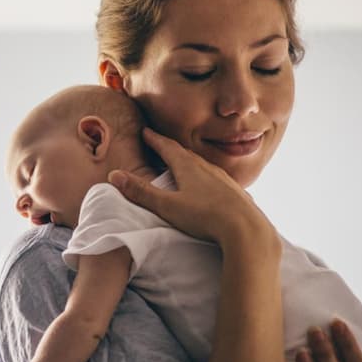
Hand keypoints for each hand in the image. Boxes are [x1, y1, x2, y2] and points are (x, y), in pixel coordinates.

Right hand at [107, 127, 272, 245]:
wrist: (246, 229)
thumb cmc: (205, 217)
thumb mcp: (167, 206)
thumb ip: (141, 192)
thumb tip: (115, 176)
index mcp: (188, 167)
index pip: (167, 147)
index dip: (155, 139)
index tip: (146, 131)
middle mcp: (207, 168)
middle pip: (185, 153)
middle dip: (171, 148)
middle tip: (160, 145)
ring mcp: (223, 179)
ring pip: (202, 165)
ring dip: (189, 162)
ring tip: (181, 165)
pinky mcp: (235, 193)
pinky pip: (216, 179)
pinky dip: (206, 177)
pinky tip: (208, 186)